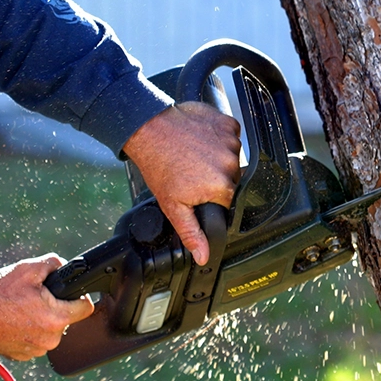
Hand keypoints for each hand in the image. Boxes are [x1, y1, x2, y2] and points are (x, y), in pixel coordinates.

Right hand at [0, 254, 94, 360]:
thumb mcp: (26, 270)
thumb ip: (53, 263)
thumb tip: (65, 265)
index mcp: (57, 318)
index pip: (86, 307)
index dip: (80, 296)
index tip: (70, 293)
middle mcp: (51, 338)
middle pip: (67, 317)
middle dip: (56, 306)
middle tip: (36, 298)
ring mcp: (38, 349)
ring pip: (51, 329)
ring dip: (42, 319)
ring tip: (22, 309)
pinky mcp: (25, 355)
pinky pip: (37, 339)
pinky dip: (30, 330)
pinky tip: (16, 321)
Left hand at [123, 102, 240, 264]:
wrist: (148, 129)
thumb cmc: (158, 165)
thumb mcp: (173, 206)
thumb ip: (192, 233)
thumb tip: (204, 256)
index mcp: (222, 187)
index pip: (229, 199)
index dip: (213, 197)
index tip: (198, 189)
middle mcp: (232, 164)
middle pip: (232, 178)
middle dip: (216, 177)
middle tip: (193, 172)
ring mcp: (231, 141)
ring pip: (232, 156)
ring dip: (218, 156)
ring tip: (194, 154)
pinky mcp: (228, 123)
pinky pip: (232, 135)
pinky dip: (220, 138)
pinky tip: (201, 140)